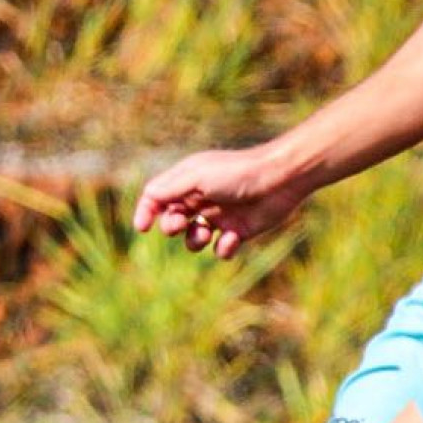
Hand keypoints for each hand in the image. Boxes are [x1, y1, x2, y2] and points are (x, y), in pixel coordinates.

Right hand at [133, 146, 309, 259]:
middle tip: (182, 223)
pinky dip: (223, 248)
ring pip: (193, 238)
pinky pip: (220, 249)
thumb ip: (169, 189)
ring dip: (194, 241)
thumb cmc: (237, 173)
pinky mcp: (238, 231)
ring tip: (206, 233)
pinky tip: (232, 238)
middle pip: (172, 220)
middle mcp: (201, 198)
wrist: (280, 180)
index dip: (146, 211)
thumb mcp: (196, 177)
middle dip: (172, 226)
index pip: (157, 197)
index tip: (142, 227)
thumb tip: (148, 199)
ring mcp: (219, 216)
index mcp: (187, 181)